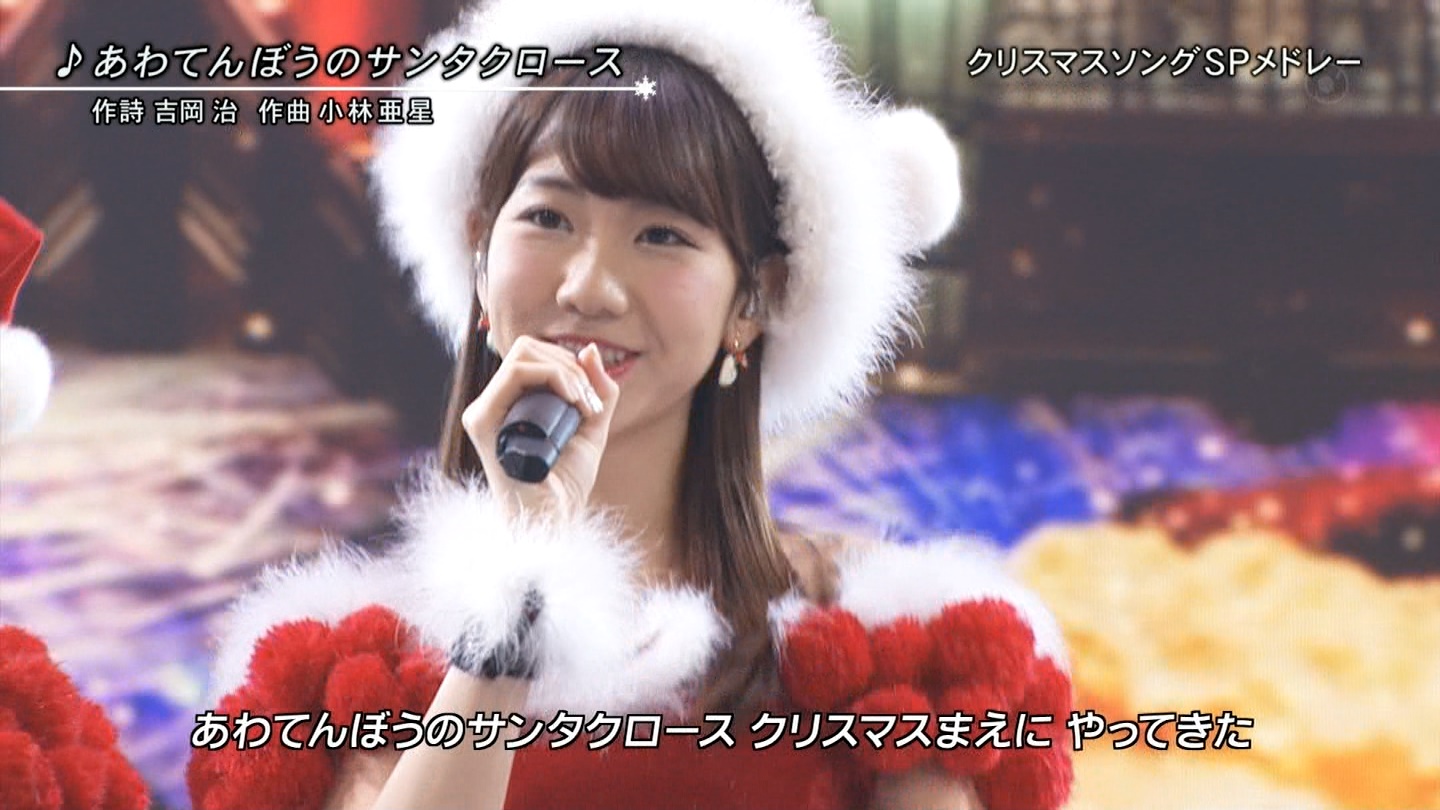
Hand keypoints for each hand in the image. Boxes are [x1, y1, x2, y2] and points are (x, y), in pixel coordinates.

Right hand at [462, 336, 619, 522]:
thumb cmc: (566, 482)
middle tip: (590, 399)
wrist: (552, 519)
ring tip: (584, 402)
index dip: (567, 363)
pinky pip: (516, 374)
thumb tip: (590, 350)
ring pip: (523, 355)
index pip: (532, 356)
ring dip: (564, 370)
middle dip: (568, 364)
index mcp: (510, 404)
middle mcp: (492, 404)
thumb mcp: (591, 428)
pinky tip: (573, 401)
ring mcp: (484, 411)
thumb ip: (597, 390)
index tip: (593, 397)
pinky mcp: (483, 421)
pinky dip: (553, 376)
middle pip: (526, 348)